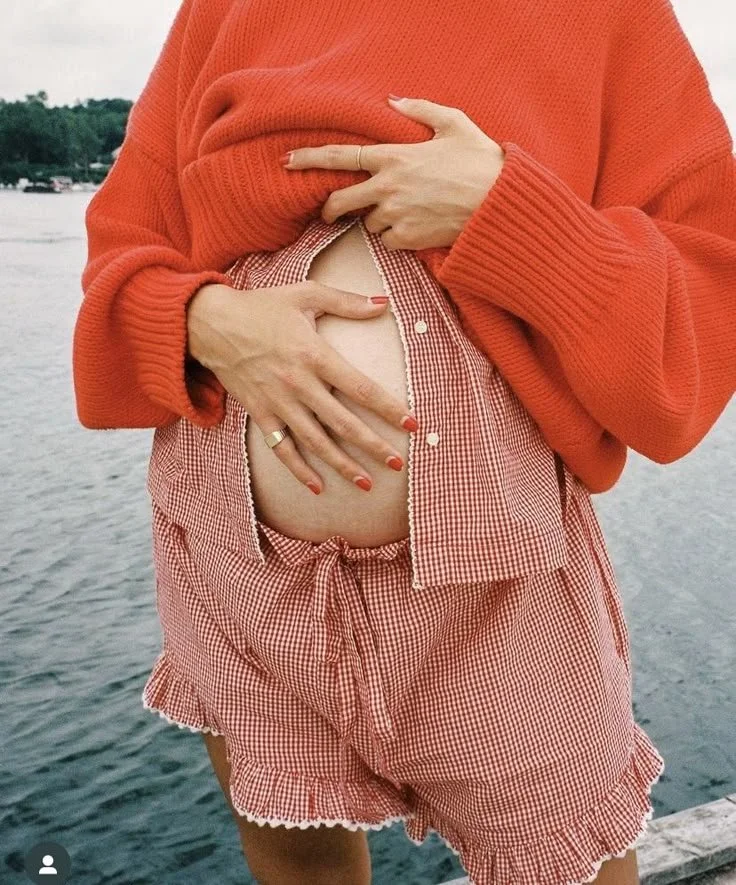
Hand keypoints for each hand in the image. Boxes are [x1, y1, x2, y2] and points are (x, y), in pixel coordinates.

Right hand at [187, 282, 417, 493]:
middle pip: (342, 423)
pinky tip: (318, 488)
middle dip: (372, 445)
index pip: (360, 387)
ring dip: (342, 465)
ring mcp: (278, 403)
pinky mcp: (260, 414)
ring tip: (366, 484)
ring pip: (316, 442)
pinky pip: (282, 449)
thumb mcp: (305, 293)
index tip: (412, 423)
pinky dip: (299, 470)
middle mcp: (298, 384)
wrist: (210, 324)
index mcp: (314, 354)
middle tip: (397, 463)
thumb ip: (347, 301)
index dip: (388, 407)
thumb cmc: (262, 307)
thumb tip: (385, 303)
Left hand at [281, 96, 504, 250]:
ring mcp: (396, 215)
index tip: (287, 162)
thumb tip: (394, 101)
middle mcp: (388, 187)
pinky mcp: (407, 238)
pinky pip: (389, 241)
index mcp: (394, 156)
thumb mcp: (454, 124)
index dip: (310, 159)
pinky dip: (397, 236)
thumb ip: (420, 110)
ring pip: (370, 223)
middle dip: (330, 209)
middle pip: (341, 202)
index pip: (341, 157)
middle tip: (329, 212)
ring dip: (379, 219)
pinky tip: (418, 226)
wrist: (497, 203)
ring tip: (406, 211)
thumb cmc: (480, 162)